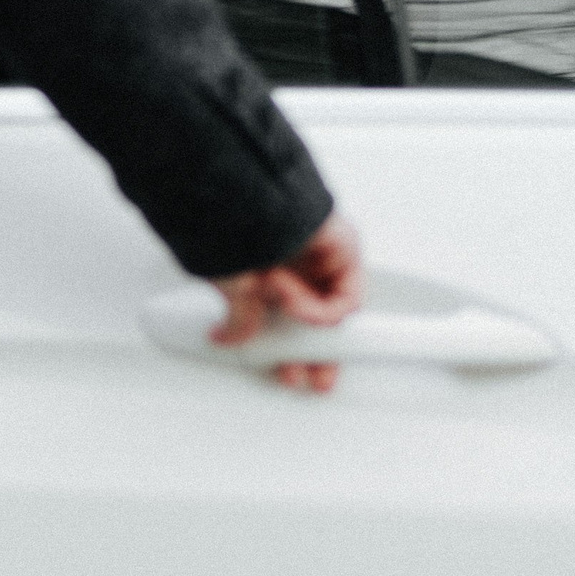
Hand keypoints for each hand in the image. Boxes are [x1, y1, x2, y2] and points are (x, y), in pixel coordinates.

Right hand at [210, 212, 363, 394]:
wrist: (240, 198)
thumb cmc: (230, 231)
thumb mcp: (232, 289)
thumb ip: (241, 320)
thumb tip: (230, 335)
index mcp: (269, 273)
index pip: (289, 322)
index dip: (292, 352)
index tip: (291, 375)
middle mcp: (298, 267)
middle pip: (319, 323)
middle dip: (315, 354)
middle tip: (312, 377)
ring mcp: (321, 260)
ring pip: (334, 311)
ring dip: (311, 329)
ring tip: (287, 325)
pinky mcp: (343, 251)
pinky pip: (345, 297)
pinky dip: (320, 310)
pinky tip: (294, 302)